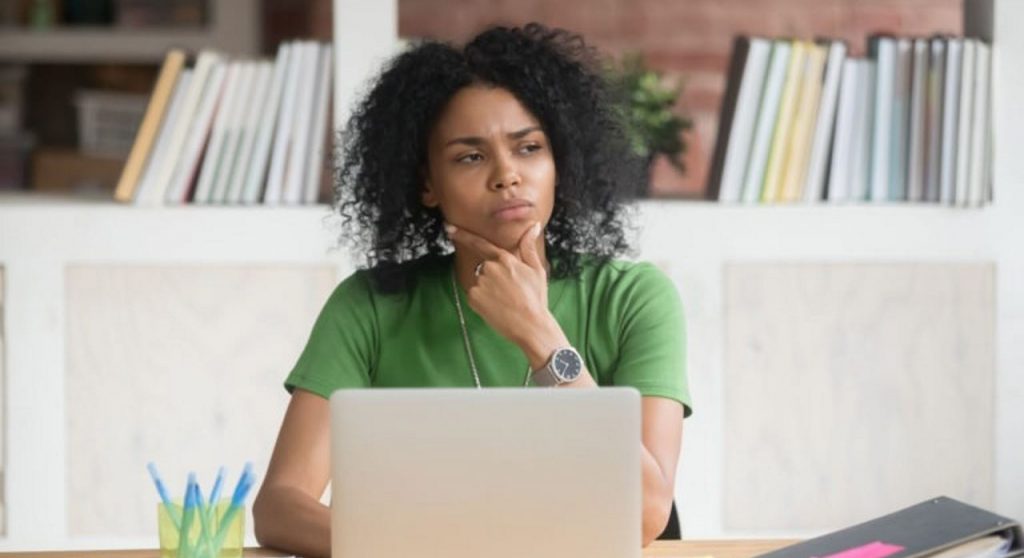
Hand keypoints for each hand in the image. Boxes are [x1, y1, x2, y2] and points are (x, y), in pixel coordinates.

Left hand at [445, 222, 566, 363]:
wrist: (530, 325)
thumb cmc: (535, 298)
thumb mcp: (537, 270)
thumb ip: (528, 247)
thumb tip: (533, 226)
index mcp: (505, 259)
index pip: (480, 244)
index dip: (463, 235)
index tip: (449, 228)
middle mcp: (490, 268)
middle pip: (485, 268)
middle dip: (493, 277)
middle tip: (510, 292)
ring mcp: (480, 283)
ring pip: (480, 282)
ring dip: (489, 289)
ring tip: (505, 301)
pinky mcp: (473, 298)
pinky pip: (475, 295)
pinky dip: (483, 300)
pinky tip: (497, 307)